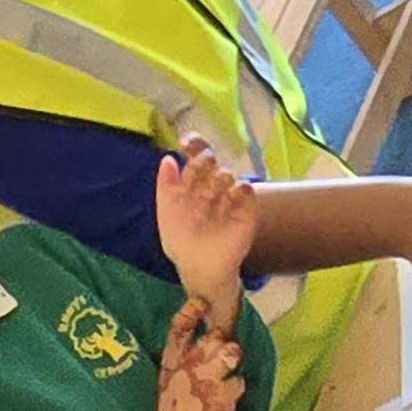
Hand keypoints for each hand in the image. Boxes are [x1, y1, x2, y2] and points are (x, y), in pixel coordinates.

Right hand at [141, 297, 241, 410]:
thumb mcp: (167, 383)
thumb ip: (181, 362)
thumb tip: (198, 347)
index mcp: (170, 361)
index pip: (179, 327)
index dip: (191, 311)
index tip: (201, 302)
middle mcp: (188, 363)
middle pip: (215, 337)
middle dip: (222, 344)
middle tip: (220, 359)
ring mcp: (207, 376)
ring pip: (232, 352)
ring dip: (232, 362)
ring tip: (223, 379)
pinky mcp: (224, 392)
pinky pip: (239, 381)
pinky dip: (235, 391)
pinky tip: (224, 403)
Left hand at [154, 132, 257, 320]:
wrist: (199, 268)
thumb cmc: (180, 242)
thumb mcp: (166, 213)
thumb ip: (165, 186)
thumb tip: (167, 158)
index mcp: (191, 184)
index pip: (194, 156)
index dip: (193, 145)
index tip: (185, 143)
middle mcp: (210, 187)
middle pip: (210, 160)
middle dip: (204, 159)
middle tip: (202, 165)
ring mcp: (228, 197)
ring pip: (227, 173)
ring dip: (218, 178)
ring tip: (211, 196)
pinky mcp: (245, 210)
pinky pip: (247, 189)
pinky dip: (240, 187)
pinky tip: (231, 195)